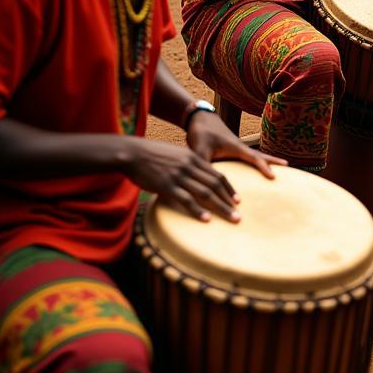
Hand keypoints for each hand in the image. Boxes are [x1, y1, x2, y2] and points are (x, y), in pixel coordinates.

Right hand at [122, 138, 244, 221]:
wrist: (133, 153)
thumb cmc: (153, 155)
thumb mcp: (176, 155)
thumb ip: (188, 164)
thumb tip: (197, 177)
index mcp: (193, 158)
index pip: (217, 174)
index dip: (229, 188)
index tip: (237, 200)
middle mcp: (190, 166)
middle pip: (215, 185)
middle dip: (229, 200)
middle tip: (239, 214)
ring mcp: (179, 176)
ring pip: (205, 193)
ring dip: (220, 207)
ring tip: (231, 218)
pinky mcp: (166, 185)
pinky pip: (186, 199)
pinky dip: (198, 210)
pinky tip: (207, 219)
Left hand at [186, 111, 285, 177]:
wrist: (200, 118)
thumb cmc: (201, 133)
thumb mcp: (199, 150)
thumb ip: (203, 165)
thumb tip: (206, 182)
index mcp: (236, 148)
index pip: (254, 158)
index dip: (264, 167)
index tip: (274, 177)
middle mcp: (240, 147)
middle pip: (261, 155)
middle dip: (273, 161)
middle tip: (288, 166)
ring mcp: (237, 147)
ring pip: (255, 155)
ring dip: (266, 160)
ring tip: (278, 166)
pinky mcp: (232, 149)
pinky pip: (248, 157)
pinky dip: (256, 161)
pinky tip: (255, 166)